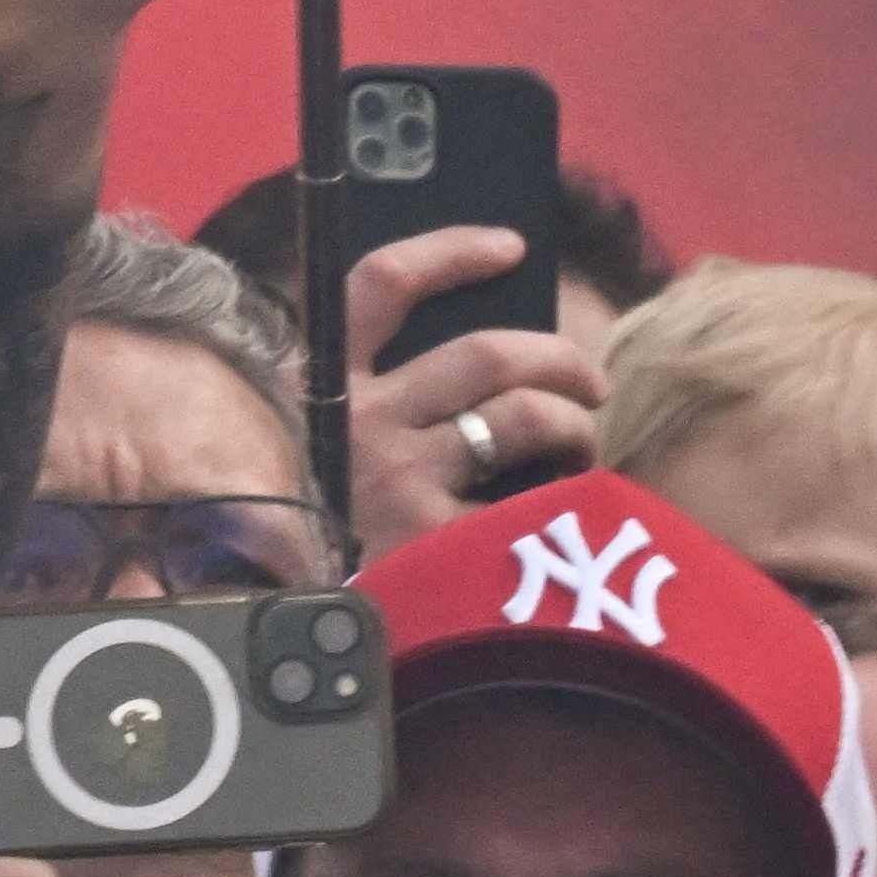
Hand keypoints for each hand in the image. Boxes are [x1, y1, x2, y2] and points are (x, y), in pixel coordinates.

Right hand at [346, 228, 609, 553]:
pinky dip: (569, 498)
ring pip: (523, 416)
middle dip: (560, 360)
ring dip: (573, 424)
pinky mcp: (431, 534)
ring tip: (578, 448)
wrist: (288, 628)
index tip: (510, 248)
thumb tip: (490, 359)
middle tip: (588, 384)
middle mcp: (355, 420)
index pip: (381, 285)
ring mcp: (394, 475)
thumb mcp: (323, 446)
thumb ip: (376, 399)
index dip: (451, 253)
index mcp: (320, 386)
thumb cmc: (326, 528)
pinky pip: (536, 496)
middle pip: (487, 353)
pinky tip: (568, 514)